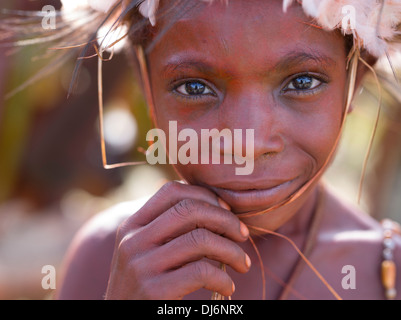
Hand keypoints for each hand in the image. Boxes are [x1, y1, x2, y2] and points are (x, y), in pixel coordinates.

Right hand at [105, 181, 250, 299]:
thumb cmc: (145, 285)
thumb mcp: (146, 251)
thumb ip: (169, 230)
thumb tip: (218, 209)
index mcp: (133, 225)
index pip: (172, 191)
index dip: (205, 195)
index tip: (226, 210)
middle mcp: (133, 241)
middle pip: (189, 210)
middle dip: (225, 219)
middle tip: (242, 235)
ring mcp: (141, 265)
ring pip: (200, 240)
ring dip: (232, 251)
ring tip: (242, 263)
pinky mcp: (154, 290)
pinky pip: (201, 272)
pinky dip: (223, 279)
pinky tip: (227, 287)